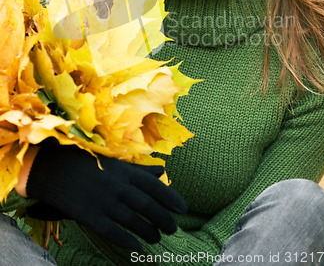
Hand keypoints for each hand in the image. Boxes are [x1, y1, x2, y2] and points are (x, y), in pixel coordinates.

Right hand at [26, 143, 186, 249]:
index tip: (182, 209)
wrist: (54, 169)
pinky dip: (126, 240)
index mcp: (125, 171)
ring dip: (148, 231)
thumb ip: (139, 169)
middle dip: (163, 218)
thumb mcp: (115, 162)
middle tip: (173, 228)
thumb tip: (162, 171)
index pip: (154, 186)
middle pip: (147, 205)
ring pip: (133, 220)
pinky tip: (136, 247)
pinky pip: (113, 232)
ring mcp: (104, 202)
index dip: (170, 198)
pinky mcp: (90, 216)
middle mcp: (118, 186)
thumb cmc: (87, 163)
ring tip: (157, 238)